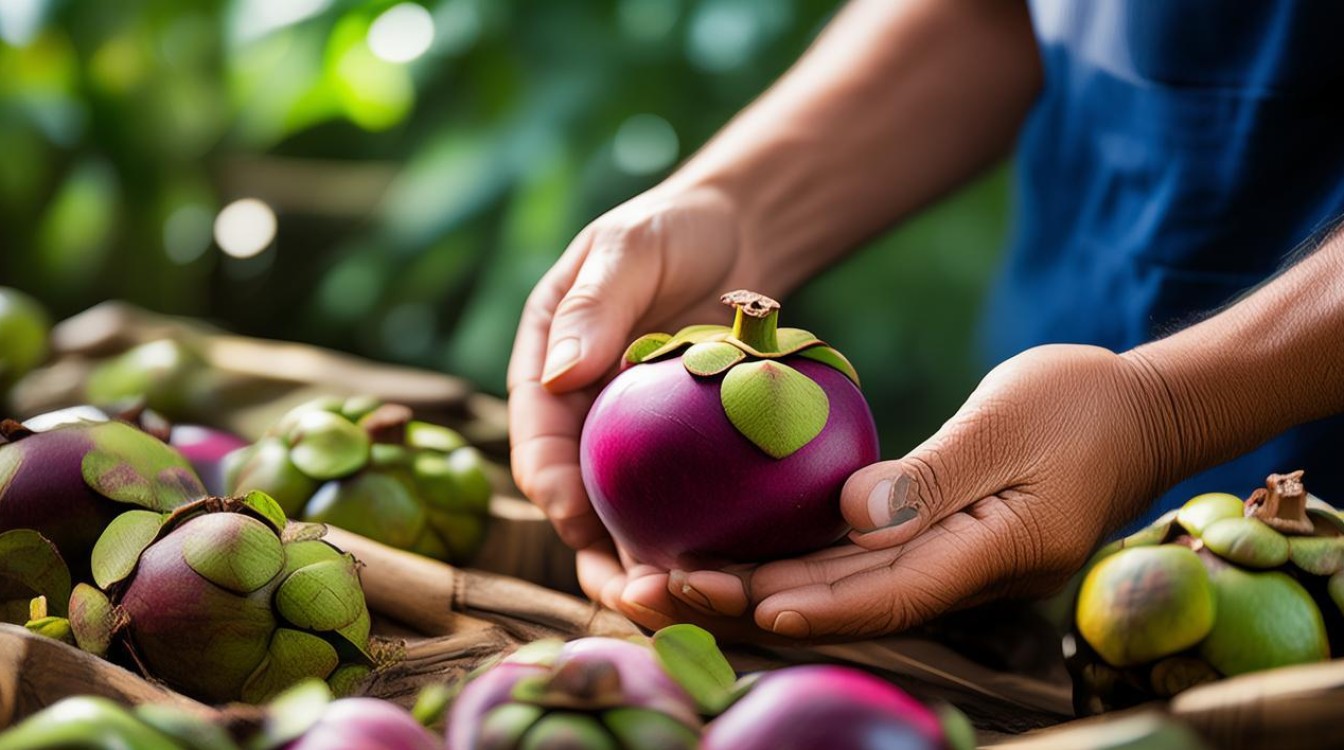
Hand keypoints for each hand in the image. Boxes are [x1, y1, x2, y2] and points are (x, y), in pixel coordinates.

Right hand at [507, 182, 762, 603]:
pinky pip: (689, 508)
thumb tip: (559, 373)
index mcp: (547, 375)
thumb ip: (596, 303)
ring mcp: (634, 446)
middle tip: (646, 589)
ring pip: (632, 523)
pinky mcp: (685, 458)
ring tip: (695, 597)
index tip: (575, 519)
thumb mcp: (629, 248)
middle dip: (603, 559)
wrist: (735, 233)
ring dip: (656, 567)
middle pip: (580, 506)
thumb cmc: (672, 228)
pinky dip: (706, 541)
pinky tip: (740, 569)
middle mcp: (583, 422)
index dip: (550, 487)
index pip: (536, 444)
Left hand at [615, 344, 1177, 639]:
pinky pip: (851, 567)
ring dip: (754, 591)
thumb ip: (933, 476)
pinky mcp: (932, 544)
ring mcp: (947, 568)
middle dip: (747, 605)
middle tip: (656, 591)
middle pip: (843, 606)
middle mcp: (962, 579)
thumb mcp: (1010, 425)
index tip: (735, 598)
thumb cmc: (1081, 405)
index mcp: (992, 556)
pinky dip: (791, 568)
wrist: (1138, 414)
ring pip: (838, 593)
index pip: (886, 594)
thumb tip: (851, 515)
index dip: (810, 604)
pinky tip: (733, 560)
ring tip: (669, 582)